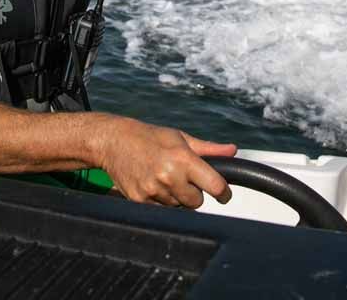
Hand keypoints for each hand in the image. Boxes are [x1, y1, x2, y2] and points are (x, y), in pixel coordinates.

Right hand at [95, 116, 234, 207]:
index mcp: (182, 158)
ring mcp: (153, 191)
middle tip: (183, 178)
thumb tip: (233, 150)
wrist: (114, 142)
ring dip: (177, 197)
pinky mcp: (140, 201)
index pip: (214, 185)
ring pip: (179, 207)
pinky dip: (161, 200)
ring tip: (163, 177)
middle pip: (197, 202)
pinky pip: (162, 210)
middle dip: (195, 193)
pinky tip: (153, 183)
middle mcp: (169, 176)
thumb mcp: (180, 137)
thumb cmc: (151, 137)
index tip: (225, 195)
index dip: (224, 193)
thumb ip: (208, 149)